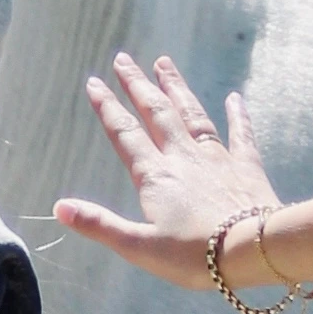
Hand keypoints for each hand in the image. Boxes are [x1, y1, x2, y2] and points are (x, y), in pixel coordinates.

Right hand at [54, 52, 282, 282]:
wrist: (252, 251)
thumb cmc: (194, 255)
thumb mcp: (138, 246)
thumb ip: (100, 224)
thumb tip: (60, 206)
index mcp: (155, 176)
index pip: (125, 134)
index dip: (108, 108)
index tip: (94, 82)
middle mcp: (183, 158)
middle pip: (157, 113)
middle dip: (138, 85)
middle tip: (123, 59)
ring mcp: (217, 158)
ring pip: (193, 115)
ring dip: (176, 88)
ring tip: (164, 63)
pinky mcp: (247, 167)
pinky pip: (241, 134)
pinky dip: (237, 114)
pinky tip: (234, 97)